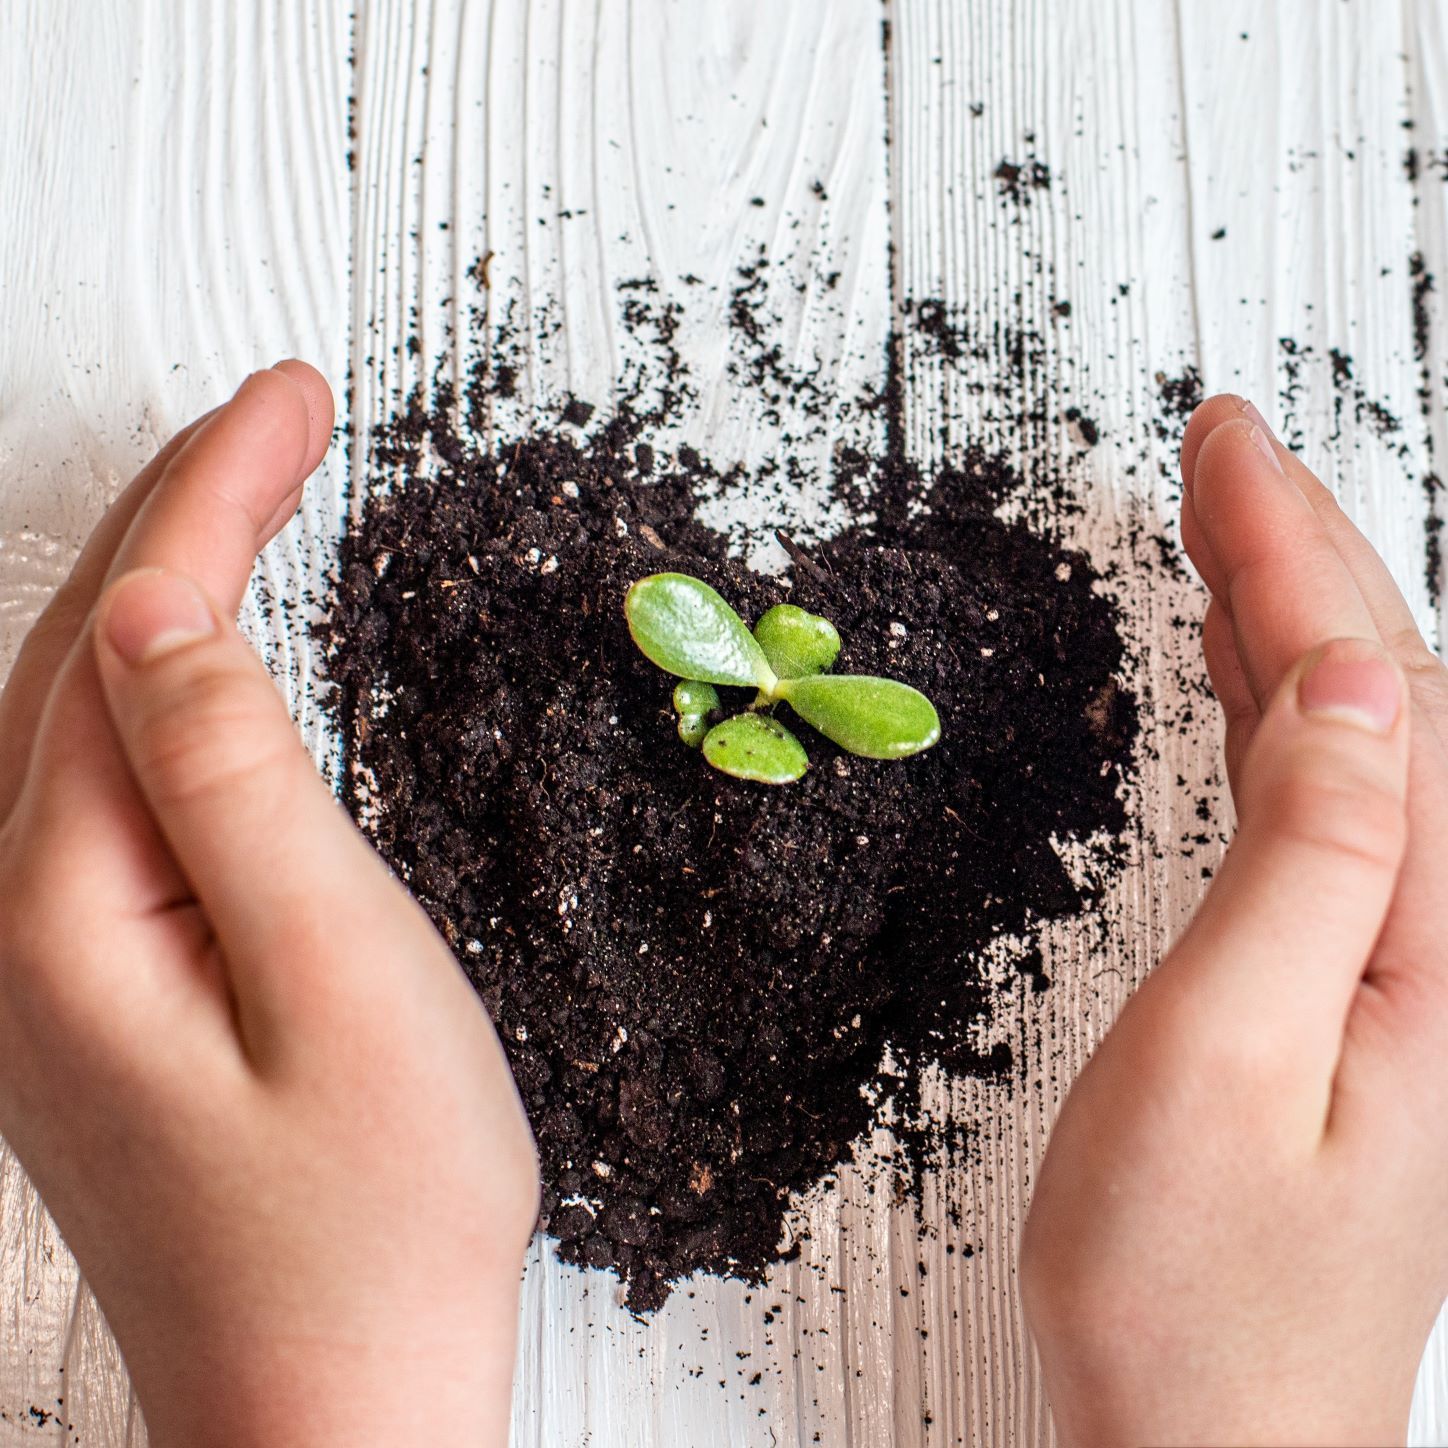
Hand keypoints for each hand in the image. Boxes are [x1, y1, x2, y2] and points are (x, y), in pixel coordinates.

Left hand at [0, 365, 538, 1447]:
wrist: (336, 1402)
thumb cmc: (370, 1218)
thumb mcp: (341, 977)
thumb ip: (241, 787)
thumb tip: (163, 620)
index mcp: (68, 911)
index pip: (133, 634)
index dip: (216, 496)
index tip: (296, 400)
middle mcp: (18, 925)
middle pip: (81, 655)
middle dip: (184, 510)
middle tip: (283, 416)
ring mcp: (44, 962)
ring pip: (79, 712)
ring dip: (159, 583)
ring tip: (245, 495)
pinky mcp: (93, 989)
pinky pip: (104, 786)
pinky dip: (157, 686)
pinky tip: (199, 661)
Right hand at [1021, 397, 1447, 1444]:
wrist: (1212, 1446)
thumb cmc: (1197, 1286)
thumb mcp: (1229, 1056)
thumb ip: (1311, 862)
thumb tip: (1356, 689)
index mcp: (1424, 934)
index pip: (1363, 684)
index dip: (1285, 547)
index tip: (1227, 442)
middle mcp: (1433, 936)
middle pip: (1380, 691)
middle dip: (1293, 550)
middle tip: (1225, 446)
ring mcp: (1389, 963)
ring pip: (1355, 738)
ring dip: (1290, 619)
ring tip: (1230, 531)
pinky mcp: (1332, 988)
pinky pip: (1322, 805)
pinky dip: (1280, 717)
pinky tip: (1252, 686)